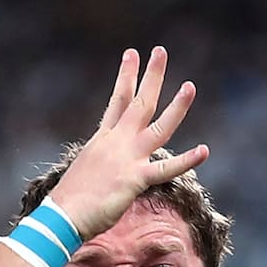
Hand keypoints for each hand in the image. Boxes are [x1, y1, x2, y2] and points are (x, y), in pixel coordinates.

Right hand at [50, 46, 207, 239]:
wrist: (62, 215)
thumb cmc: (70, 202)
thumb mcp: (86, 172)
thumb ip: (101, 164)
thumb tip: (105, 170)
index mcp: (103, 140)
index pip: (117, 101)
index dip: (126, 76)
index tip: (131, 54)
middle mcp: (116, 142)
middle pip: (138, 102)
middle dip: (151, 75)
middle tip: (160, 51)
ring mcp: (127, 158)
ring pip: (158, 126)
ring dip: (176, 106)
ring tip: (190, 86)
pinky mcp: (135, 178)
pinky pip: (167, 169)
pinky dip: (187, 160)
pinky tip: (204, 150)